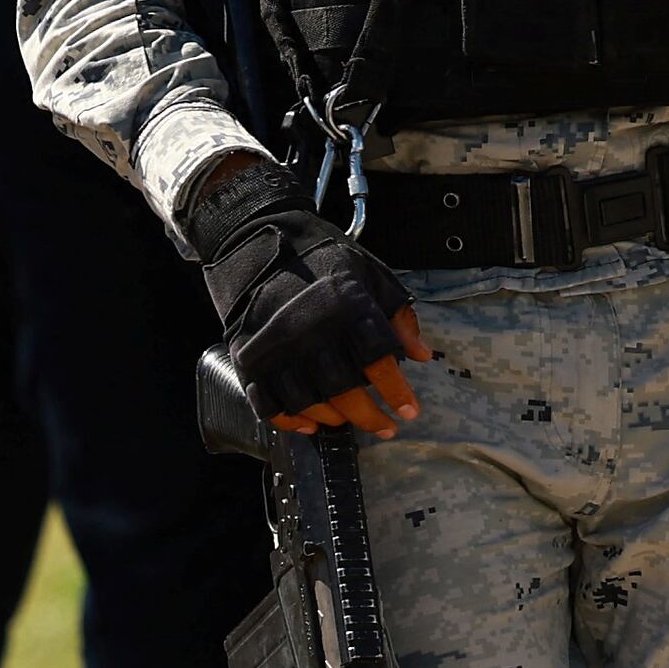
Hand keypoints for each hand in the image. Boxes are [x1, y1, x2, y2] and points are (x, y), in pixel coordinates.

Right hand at [178, 157, 432, 436]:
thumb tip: (420, 355)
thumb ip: (398, 315)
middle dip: (369, 416)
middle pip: (343, 389)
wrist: (257, 239)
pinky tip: (311, 424)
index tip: (410, 411)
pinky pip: (267, 402)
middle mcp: (309, 329)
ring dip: (333, 418)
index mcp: (345, 305)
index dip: (396, 391)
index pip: (377, 359)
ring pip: (306, 401)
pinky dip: (289, 420)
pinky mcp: (248, 356)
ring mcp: (274, 346)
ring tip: (349, 421)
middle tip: (386, 428)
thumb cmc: (323, 259)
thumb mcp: (370, 274)